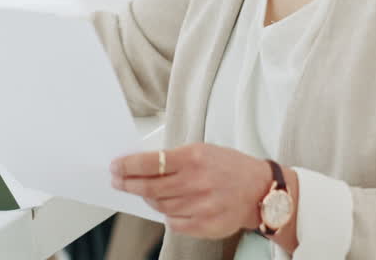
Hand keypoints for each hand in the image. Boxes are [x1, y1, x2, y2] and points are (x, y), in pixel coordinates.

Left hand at [111, 144, 280, 239]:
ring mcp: (200, 206)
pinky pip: (173, 222)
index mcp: (193, 158)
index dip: (128, 166)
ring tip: (147, 192)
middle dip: (128, 184)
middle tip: (118, 181)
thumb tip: (139, 166)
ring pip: (159, 206)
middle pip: (149, 187)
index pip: (150, 163)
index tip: (115, 167)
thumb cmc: (228, 167)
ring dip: (148, 199)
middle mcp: (196, 182)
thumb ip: (174, 159)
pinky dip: (167, 215)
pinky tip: (171, 206)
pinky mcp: (205, 225)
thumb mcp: (202, 151)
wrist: (259, 190)